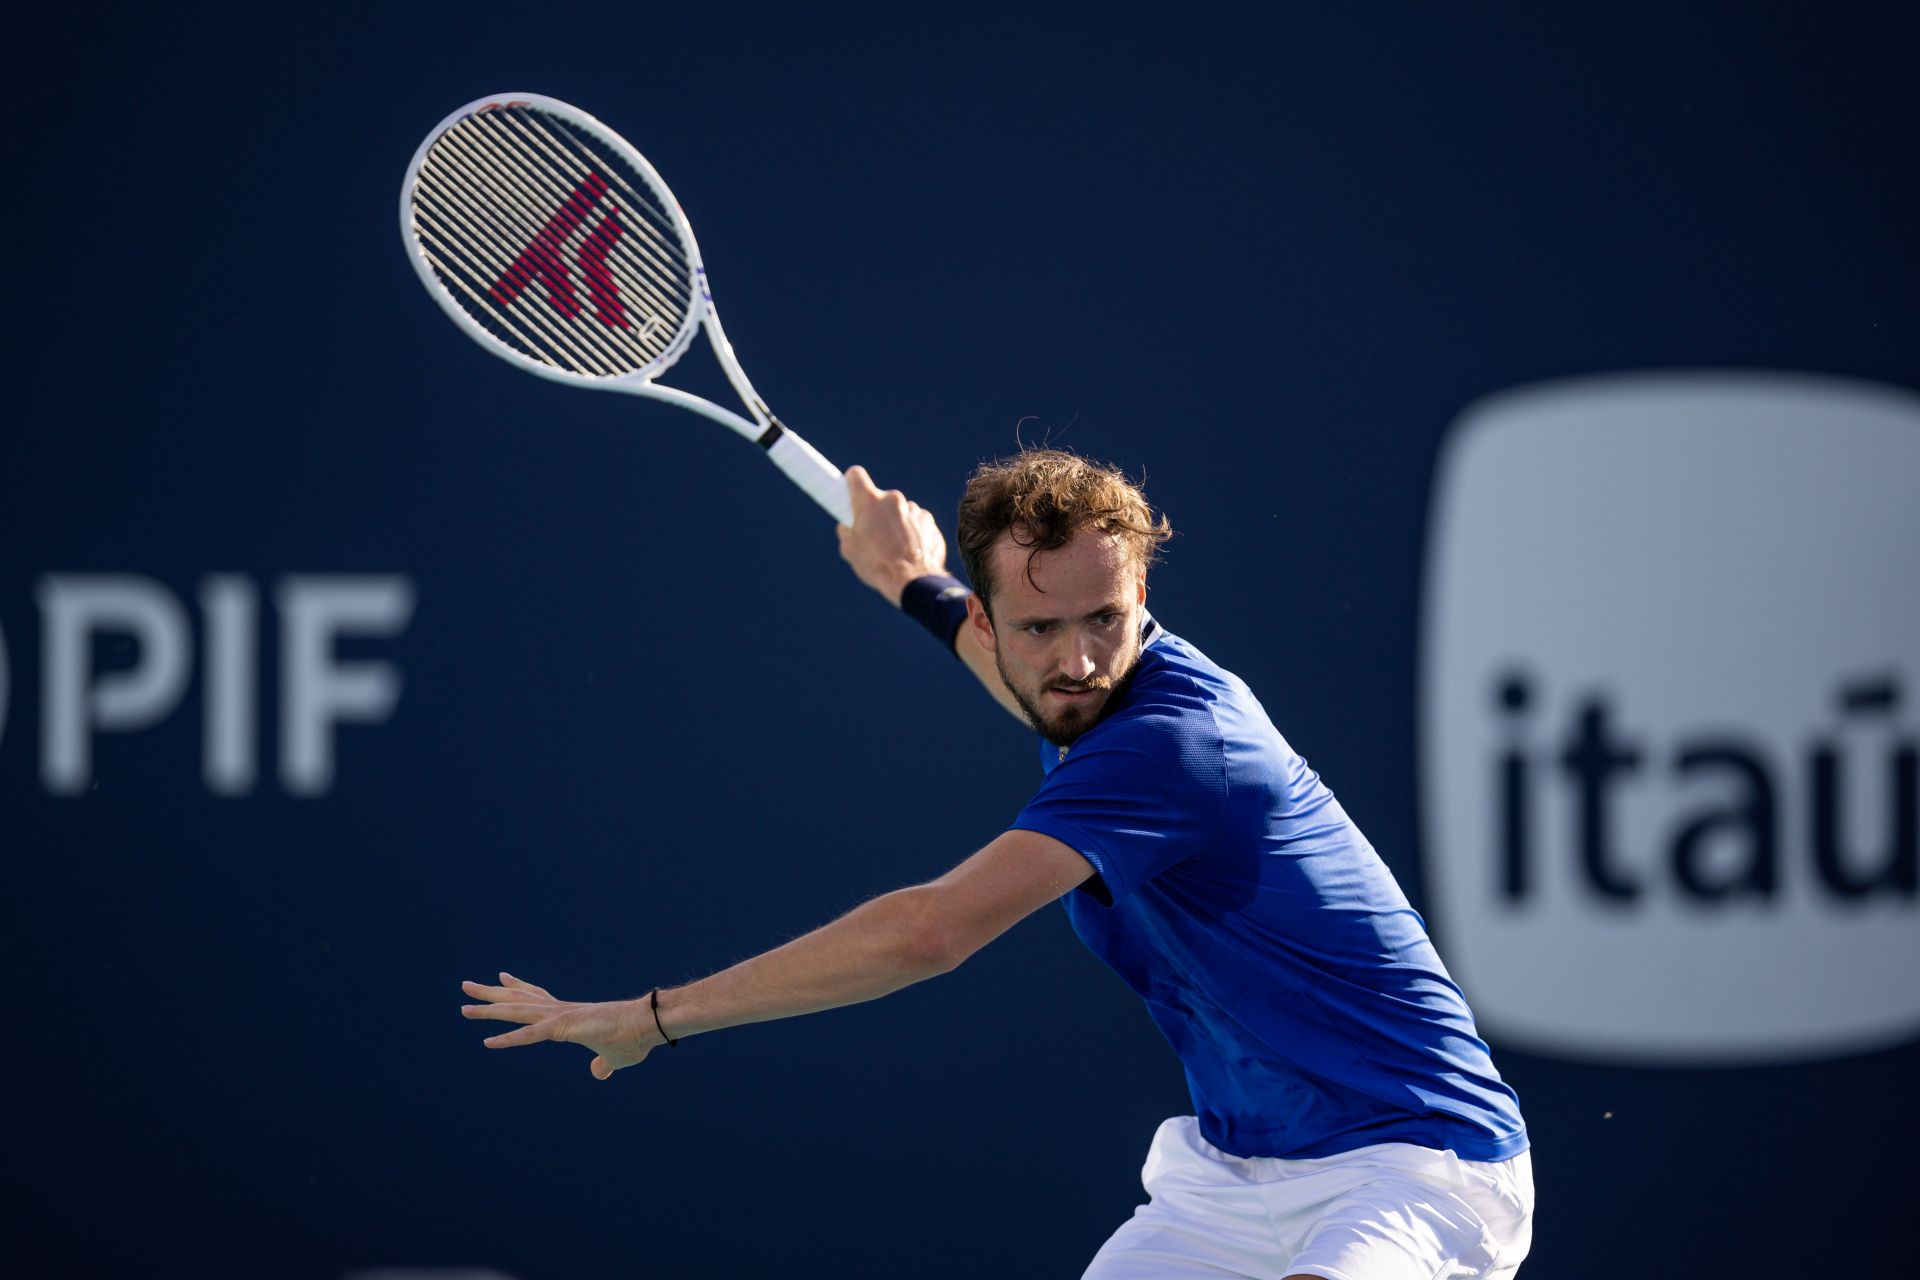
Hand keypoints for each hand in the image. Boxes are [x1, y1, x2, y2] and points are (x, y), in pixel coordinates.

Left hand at [460, 972, 661, 1080]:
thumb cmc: (635, 1038)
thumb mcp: (613, 1057)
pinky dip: (508, 1039)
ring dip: (488, 1009)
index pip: (538, 998)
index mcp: (569, 1015)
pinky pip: (530, 1035)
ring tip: (463, 1006)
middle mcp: (560, 1010)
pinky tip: (487, 1041)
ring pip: (516, 1011)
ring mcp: (560, 1016)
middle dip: (491, 994)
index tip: (502, 977)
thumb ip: (601, 1065)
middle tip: (466, 986)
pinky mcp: (564, 1027)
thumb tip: (598, 1074)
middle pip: (518, 1000)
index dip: (518, 989)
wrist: (649, 1025)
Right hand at [837, 465, 950, 604]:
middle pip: (880, 498)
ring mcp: (913, 509)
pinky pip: (916, 521)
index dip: (852, 482)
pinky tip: (909, 550)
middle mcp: (893, 499)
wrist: (913, 581)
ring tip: (893, 548)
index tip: (851, 490)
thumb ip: (846, 532)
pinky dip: (912, 532)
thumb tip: (847, 526)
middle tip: (873, 533)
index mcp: (870, 501)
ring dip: (895, 523)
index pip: (856, 476)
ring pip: (899, 511)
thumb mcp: (850, 550)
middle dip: (876, 512)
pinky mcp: (929, 520)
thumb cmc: (878, 566)